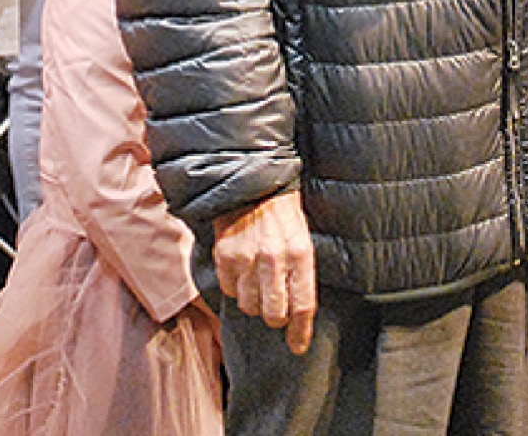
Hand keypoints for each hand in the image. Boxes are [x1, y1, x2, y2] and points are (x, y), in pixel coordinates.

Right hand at [213, 190, 315, 355]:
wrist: (253, 182)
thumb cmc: (283, 212)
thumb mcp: (303, 237)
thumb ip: (301, 273)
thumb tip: (298, 313)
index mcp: (300, 253)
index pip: (303, 305)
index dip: (300, 332)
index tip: (298, 346)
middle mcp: (274, 258)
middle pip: (274, 314)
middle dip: (276, 316)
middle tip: (275, 306)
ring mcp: (247, 259)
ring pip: (249, 307)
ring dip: (254, 302)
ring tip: (258, 282)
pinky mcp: (225, 256)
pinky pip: (230, 291)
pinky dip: (236, 287)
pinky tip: (242, 270)